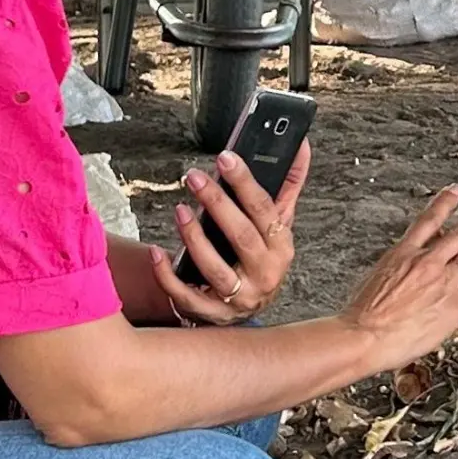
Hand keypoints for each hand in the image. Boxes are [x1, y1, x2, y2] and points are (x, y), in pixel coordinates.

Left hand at [159, 145, 310, 325]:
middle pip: (242, 237)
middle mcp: (266, 273)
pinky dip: (168, 276)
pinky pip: (187, 296)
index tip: (226, 158)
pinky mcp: (213, 313)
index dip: (246, 183)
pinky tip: (157, 253)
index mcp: (281, 246)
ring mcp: (240, 297)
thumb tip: (300, 145)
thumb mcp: (276, 224)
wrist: (248, 305)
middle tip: (194, 177)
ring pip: (215, 269)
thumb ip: (287, 186)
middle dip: (218, 204)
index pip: (265, 210)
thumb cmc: (260, 256)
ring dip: (195, 239)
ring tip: (180, 211)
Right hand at [339, 184, 457, 366]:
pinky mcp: (455, 305)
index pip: (429, 220)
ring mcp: (444, 282)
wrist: (365, 335)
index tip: (456, 191)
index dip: (444, 202)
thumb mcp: (375, 277)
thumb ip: (397, 266)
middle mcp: (427, 263)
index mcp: (403, 253)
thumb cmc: (362, 313)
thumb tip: (404, 260)